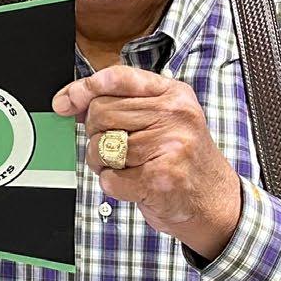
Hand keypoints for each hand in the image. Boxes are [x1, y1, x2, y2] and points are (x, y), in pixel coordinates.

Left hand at [53, 65, 242, 258]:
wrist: (215, 203)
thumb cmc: (182, 160)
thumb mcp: (161, 120)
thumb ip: (120, 104)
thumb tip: (69, 100)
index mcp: (173, 95)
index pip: (118, 77)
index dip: (84, 88)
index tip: (65, 102)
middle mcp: (174, 116)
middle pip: (101, 113)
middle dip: (97, 134)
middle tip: (117, 148)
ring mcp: (170, 146)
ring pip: (101, 146)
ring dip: (103, 163)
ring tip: (129, 167)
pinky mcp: (160, 178)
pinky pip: (109, 178)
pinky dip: (114, 185)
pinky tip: (136, 184)